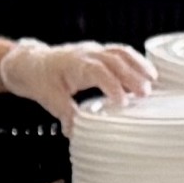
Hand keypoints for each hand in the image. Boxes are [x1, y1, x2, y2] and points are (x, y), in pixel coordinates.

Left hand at [0, 38, 156, 120]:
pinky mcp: (99, 54)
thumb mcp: (49, 98)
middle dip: (132, 75)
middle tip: (145, 93)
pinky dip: (135, 62)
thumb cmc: (39, 77)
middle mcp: (87, 53)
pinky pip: (120, 53)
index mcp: (75, 63)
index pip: (98, 71)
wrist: (30, 63)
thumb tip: (75, 131)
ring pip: (121, 52)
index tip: (122, 102)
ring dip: (138, 65)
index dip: (112, 85)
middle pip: (115, 59)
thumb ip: (65, 113)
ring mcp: (94, 51)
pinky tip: (145, 74)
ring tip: (153, 80)